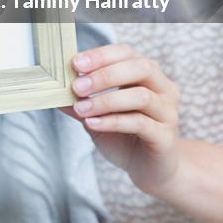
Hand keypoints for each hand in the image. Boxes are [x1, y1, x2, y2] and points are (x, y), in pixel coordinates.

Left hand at [64, 43, 181, 196]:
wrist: (151, 170)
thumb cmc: (125, 136)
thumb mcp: (98, 115)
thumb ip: (81, 102)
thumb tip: (53, 90)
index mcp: (148, 74)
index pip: (126, 53)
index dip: (101, 56)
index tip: (75, 64)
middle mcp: (163, 88)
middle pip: (140, 68)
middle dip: (105, 75)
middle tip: (77, 86)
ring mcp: (168, 112)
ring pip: (141, 96)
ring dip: (106, 100)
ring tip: (80, 108)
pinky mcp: (166, 136)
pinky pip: (140, 123)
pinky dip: (113, 121)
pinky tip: (93, 124)